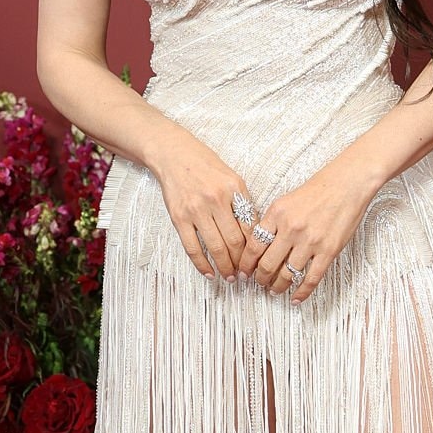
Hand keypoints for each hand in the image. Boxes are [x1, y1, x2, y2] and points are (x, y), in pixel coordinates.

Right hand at [150, 127, 253, 280]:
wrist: (173, 154)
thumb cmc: (205, 166)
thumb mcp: (232, 178)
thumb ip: (243, 202)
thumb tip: (254, 234)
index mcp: (234, 189)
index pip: (250, 226)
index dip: (256, 248)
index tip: (259, 260)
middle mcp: (216, 199)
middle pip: (235, 241)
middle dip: (242, 263)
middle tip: (247, 275)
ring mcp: (196, 210)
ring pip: (215, 247)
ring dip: (225, 267)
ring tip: (230, 277)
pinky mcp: (179, 217)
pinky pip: (192, 247)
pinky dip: (202, 264)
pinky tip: (210, 273)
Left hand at [237, 157, 377, 303]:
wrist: (347, 184)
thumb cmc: (318, 190)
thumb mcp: (286, 201)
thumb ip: (271, 222)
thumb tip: (258, 247)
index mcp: (276, 214)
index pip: (254, 246)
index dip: (245, 264)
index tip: (243, 272)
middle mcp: (291, 229)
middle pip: (267, 264)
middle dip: (260, 279)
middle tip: (258, 283)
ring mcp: (310, 242)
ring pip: (287, 275)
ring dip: (278, 287)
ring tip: (274, 290)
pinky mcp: (328, 251)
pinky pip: (311, 278)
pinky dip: (302, 292)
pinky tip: (296, 298)